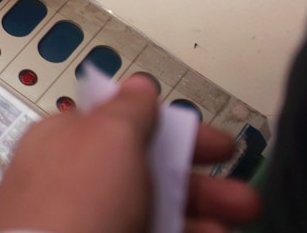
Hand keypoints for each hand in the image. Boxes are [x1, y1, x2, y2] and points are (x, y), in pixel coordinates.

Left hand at [0, 75, 260, 232]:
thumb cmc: (70, 205)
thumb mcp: (109, 137)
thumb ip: (129, 109)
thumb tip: (139, 86)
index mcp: (66, 140)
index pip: (126, 126)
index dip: (175, 131)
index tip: (217, 144)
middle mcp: (75, 184)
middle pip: (148, 175)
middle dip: (200, 183)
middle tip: (239, 195)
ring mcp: (87, 222)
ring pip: (153, 211)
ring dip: (198, 215)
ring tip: (227, 225)